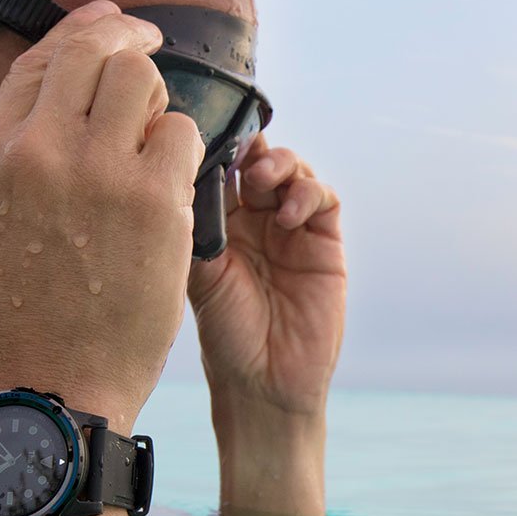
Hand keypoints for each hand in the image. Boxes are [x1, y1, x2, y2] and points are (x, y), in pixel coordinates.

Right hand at [0, 0, 200, 433]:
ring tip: (155, 150)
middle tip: (154, 58)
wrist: (58, 384)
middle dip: (133, 50)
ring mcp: (97, 170)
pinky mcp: (154, 199)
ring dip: (160, 106)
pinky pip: (184, 135)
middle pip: (97, 53)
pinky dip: (185, 155)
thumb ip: (25, 146)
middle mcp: (36, 150)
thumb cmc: (31, 311)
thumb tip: (74, 73)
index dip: (88, 32)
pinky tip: (172, 191)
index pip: (43, 58)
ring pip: (145, 83)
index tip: (116, 25)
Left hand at [187, 136, 345, 418]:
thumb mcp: (198, 273)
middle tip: (241, 155)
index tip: (207, 134)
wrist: (265, 381)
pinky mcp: (325, 243)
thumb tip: (191, 166)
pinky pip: (323, 199)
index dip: (217, 145)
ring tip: (264, 181)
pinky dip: (308, 194)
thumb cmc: (224, 335)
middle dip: (251, 147)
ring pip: (292, 170)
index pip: (220, 167)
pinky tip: (289, 216)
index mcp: (218, 223)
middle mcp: (254, 220)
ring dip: (280, 164)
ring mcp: (292, 229)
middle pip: (257, 158)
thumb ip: (199, 222)